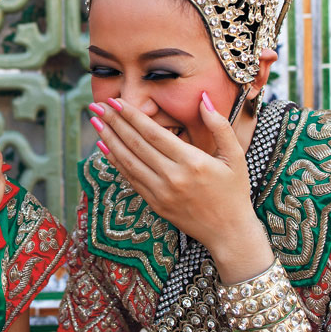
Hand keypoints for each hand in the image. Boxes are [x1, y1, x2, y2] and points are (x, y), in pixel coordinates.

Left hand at [90, 95, 266, 261]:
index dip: (132, 116)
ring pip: (128, 161)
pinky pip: (130, 178)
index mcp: (192, 162)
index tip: (116, 100)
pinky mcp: (154, 203)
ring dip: (109, 139)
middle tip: (97, 105)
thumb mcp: (235, 156)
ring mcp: (161, 192)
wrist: (229, 233)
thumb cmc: (234, 191)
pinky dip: (115, 162)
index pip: (153, 133)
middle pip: (135, 144)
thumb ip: (219, 125)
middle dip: (114, 122)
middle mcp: (173, 177)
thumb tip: (204, 98)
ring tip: (95, 121)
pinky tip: (104, 147)